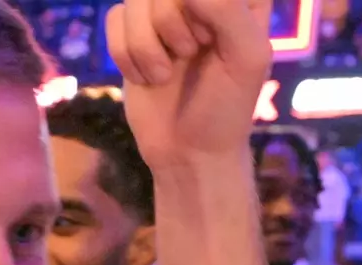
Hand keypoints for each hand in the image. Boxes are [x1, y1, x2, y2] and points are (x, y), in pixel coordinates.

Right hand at [105, 0, 273, 166]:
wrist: (188, 152)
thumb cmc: (226, 107)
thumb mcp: (246, 56)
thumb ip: (225, 7)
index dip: (198, 6)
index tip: (211, 38)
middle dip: (171, 24)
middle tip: (190, 54)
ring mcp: (163, 12)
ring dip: (147, 46)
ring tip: (167, 73)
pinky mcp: (132, 33)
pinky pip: (115, 19)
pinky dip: (127, 56)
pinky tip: (149, 76)